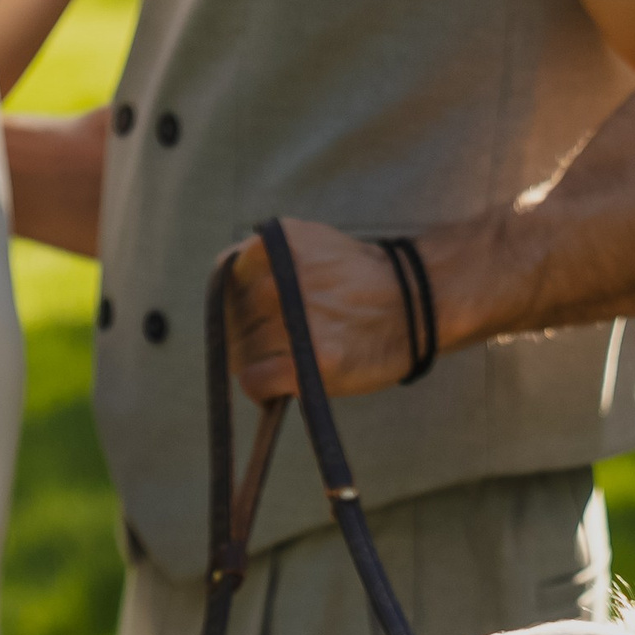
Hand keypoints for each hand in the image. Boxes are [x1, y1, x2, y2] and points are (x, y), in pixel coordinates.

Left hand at [225, 220, 420, 402]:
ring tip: (280, 364)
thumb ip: (268, 258)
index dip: (234, 303)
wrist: (412, 305)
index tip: (252, 315)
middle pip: (231, 320)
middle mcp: (279, 280)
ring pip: (239, 353)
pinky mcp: (304, 362)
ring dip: (254, 364)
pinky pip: (254, 381)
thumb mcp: (312, 244)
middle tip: (272, 346)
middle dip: (244, 337)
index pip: (225, 278)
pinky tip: (275, 389)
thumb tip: (222, 280)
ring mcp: (292, 322)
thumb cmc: (358, 281)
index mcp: (278, 245)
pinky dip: (259, 390)